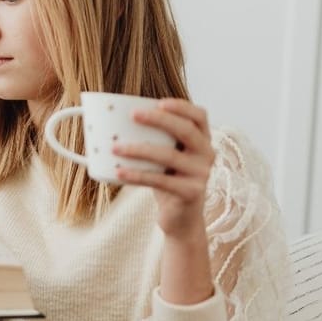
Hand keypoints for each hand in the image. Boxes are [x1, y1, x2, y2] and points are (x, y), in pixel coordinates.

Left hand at [111, 99, 214, 238]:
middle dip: (159, 120)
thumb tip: (114, 122)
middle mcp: (206, 155)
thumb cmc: (168, 180)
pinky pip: (160, 180)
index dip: (181, 106)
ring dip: (139, 149)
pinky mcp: (190, 193)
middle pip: (186, 131)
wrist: (181, 217)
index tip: (159, 102)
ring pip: (169, 156)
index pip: (199, 116)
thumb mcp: (165, 156)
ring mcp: (201, 174)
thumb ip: (154, 139)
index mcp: (202, 140)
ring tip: (116, 148)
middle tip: (133, 115)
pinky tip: (119, 172)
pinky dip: (137, 175)